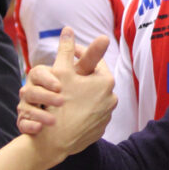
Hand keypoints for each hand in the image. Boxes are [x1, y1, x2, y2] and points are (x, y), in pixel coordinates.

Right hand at [19, 28, 115, 160]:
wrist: (56, 140)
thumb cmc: (58, 102)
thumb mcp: (61, 72)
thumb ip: (66, 49)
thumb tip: (68, 29)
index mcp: (105, 81)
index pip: (93, 61)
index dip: (78, 55)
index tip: (68, 55)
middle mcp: (111, 98)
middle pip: (93, 80)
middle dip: (79, 76)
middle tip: (64, 75)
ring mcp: (107, 116)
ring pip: (92, 98)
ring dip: (80, 94)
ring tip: (64, 93)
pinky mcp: (100, 130)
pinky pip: (90, 115)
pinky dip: (80, 110)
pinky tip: (68, 109)